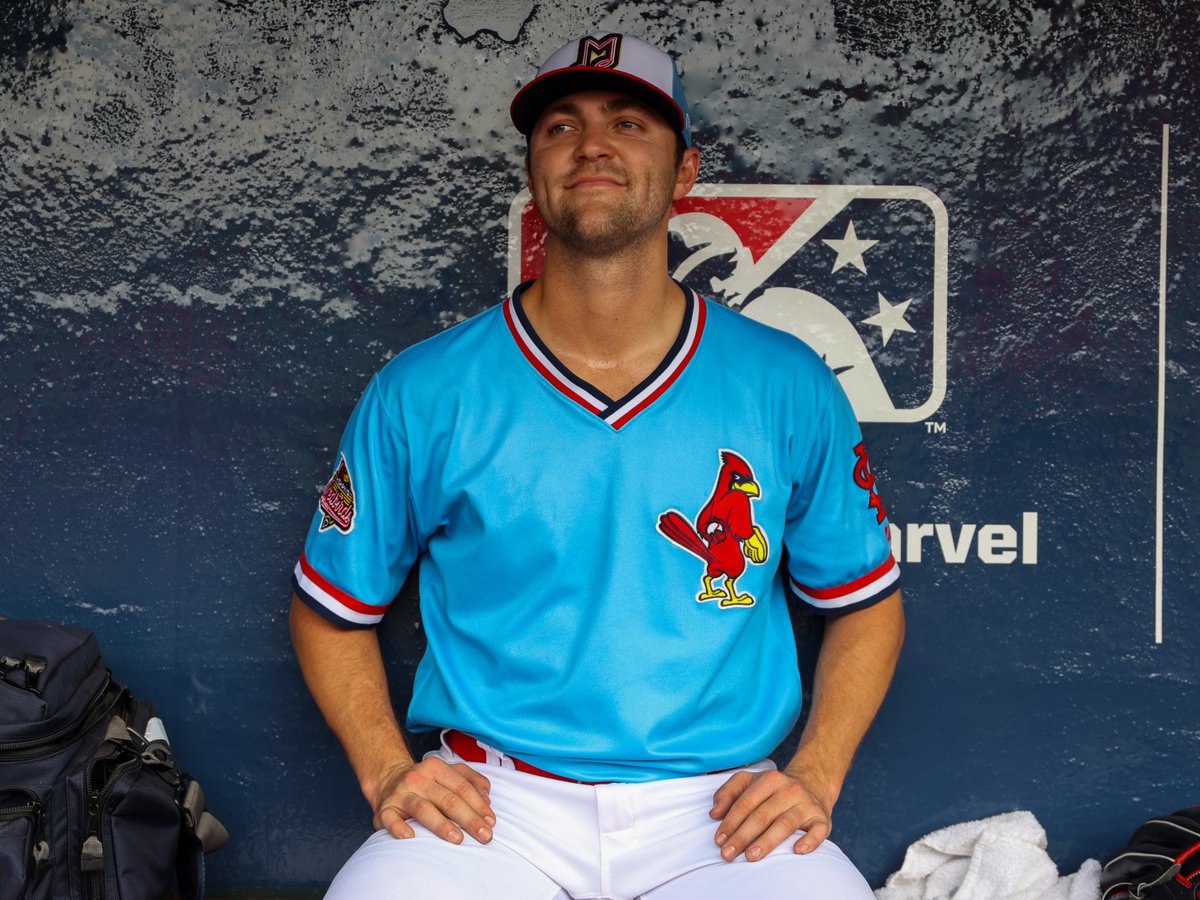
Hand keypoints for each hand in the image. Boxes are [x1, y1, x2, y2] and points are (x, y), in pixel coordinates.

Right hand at [371, 756, 494, 845]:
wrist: (388, 781)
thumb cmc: (426, 783)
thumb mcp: (448, 773)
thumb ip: (471, 781)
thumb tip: (487, 799)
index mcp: (435, 767)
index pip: (462, 787)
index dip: (478, 805)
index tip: (491, 822)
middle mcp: (418, 778)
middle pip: (448, 799)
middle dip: (469, 818)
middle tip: (484, 835)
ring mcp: (400, 794)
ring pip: (423, 809)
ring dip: (442, 825)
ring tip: (458, 839)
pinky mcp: (385, 809)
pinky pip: (391, 819)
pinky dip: (399, 828)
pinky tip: (410, 836)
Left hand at [709, 767, 832, 861]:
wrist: (813, 783)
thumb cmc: (774, 789)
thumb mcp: (750, 781)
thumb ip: (728, 793)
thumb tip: (715, 813)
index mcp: (770, 779)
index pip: (746, 803)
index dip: (730, 822)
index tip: (719, 840)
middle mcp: (789, 790)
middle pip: (762, 815)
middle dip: (742, 836)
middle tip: (728, 854)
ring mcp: (807, 804)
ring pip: (785, 824)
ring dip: (767, 841)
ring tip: (751, 856)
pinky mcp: (822, 819)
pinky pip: (818, 831)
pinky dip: (809, 841)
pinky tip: (797, 850)